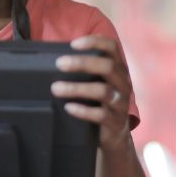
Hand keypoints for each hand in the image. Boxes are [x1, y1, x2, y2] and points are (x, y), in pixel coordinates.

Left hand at [50, 35, 132, 150]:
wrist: (115, 134)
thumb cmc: (100, 102)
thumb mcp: (98, 83)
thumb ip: (85, 71)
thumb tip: (53, 60)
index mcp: (118, 69)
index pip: (112, 47)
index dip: (95, 42)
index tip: (73, 44)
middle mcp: (122, 83)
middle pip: (107, 66)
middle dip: (82, 62)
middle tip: (59, 64)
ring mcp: (120, 103)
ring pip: (102, 91)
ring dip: (76, 88)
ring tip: (55, 88)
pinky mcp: (115, 121)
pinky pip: (100, 115)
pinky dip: (82, 110)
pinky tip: (68, 107)